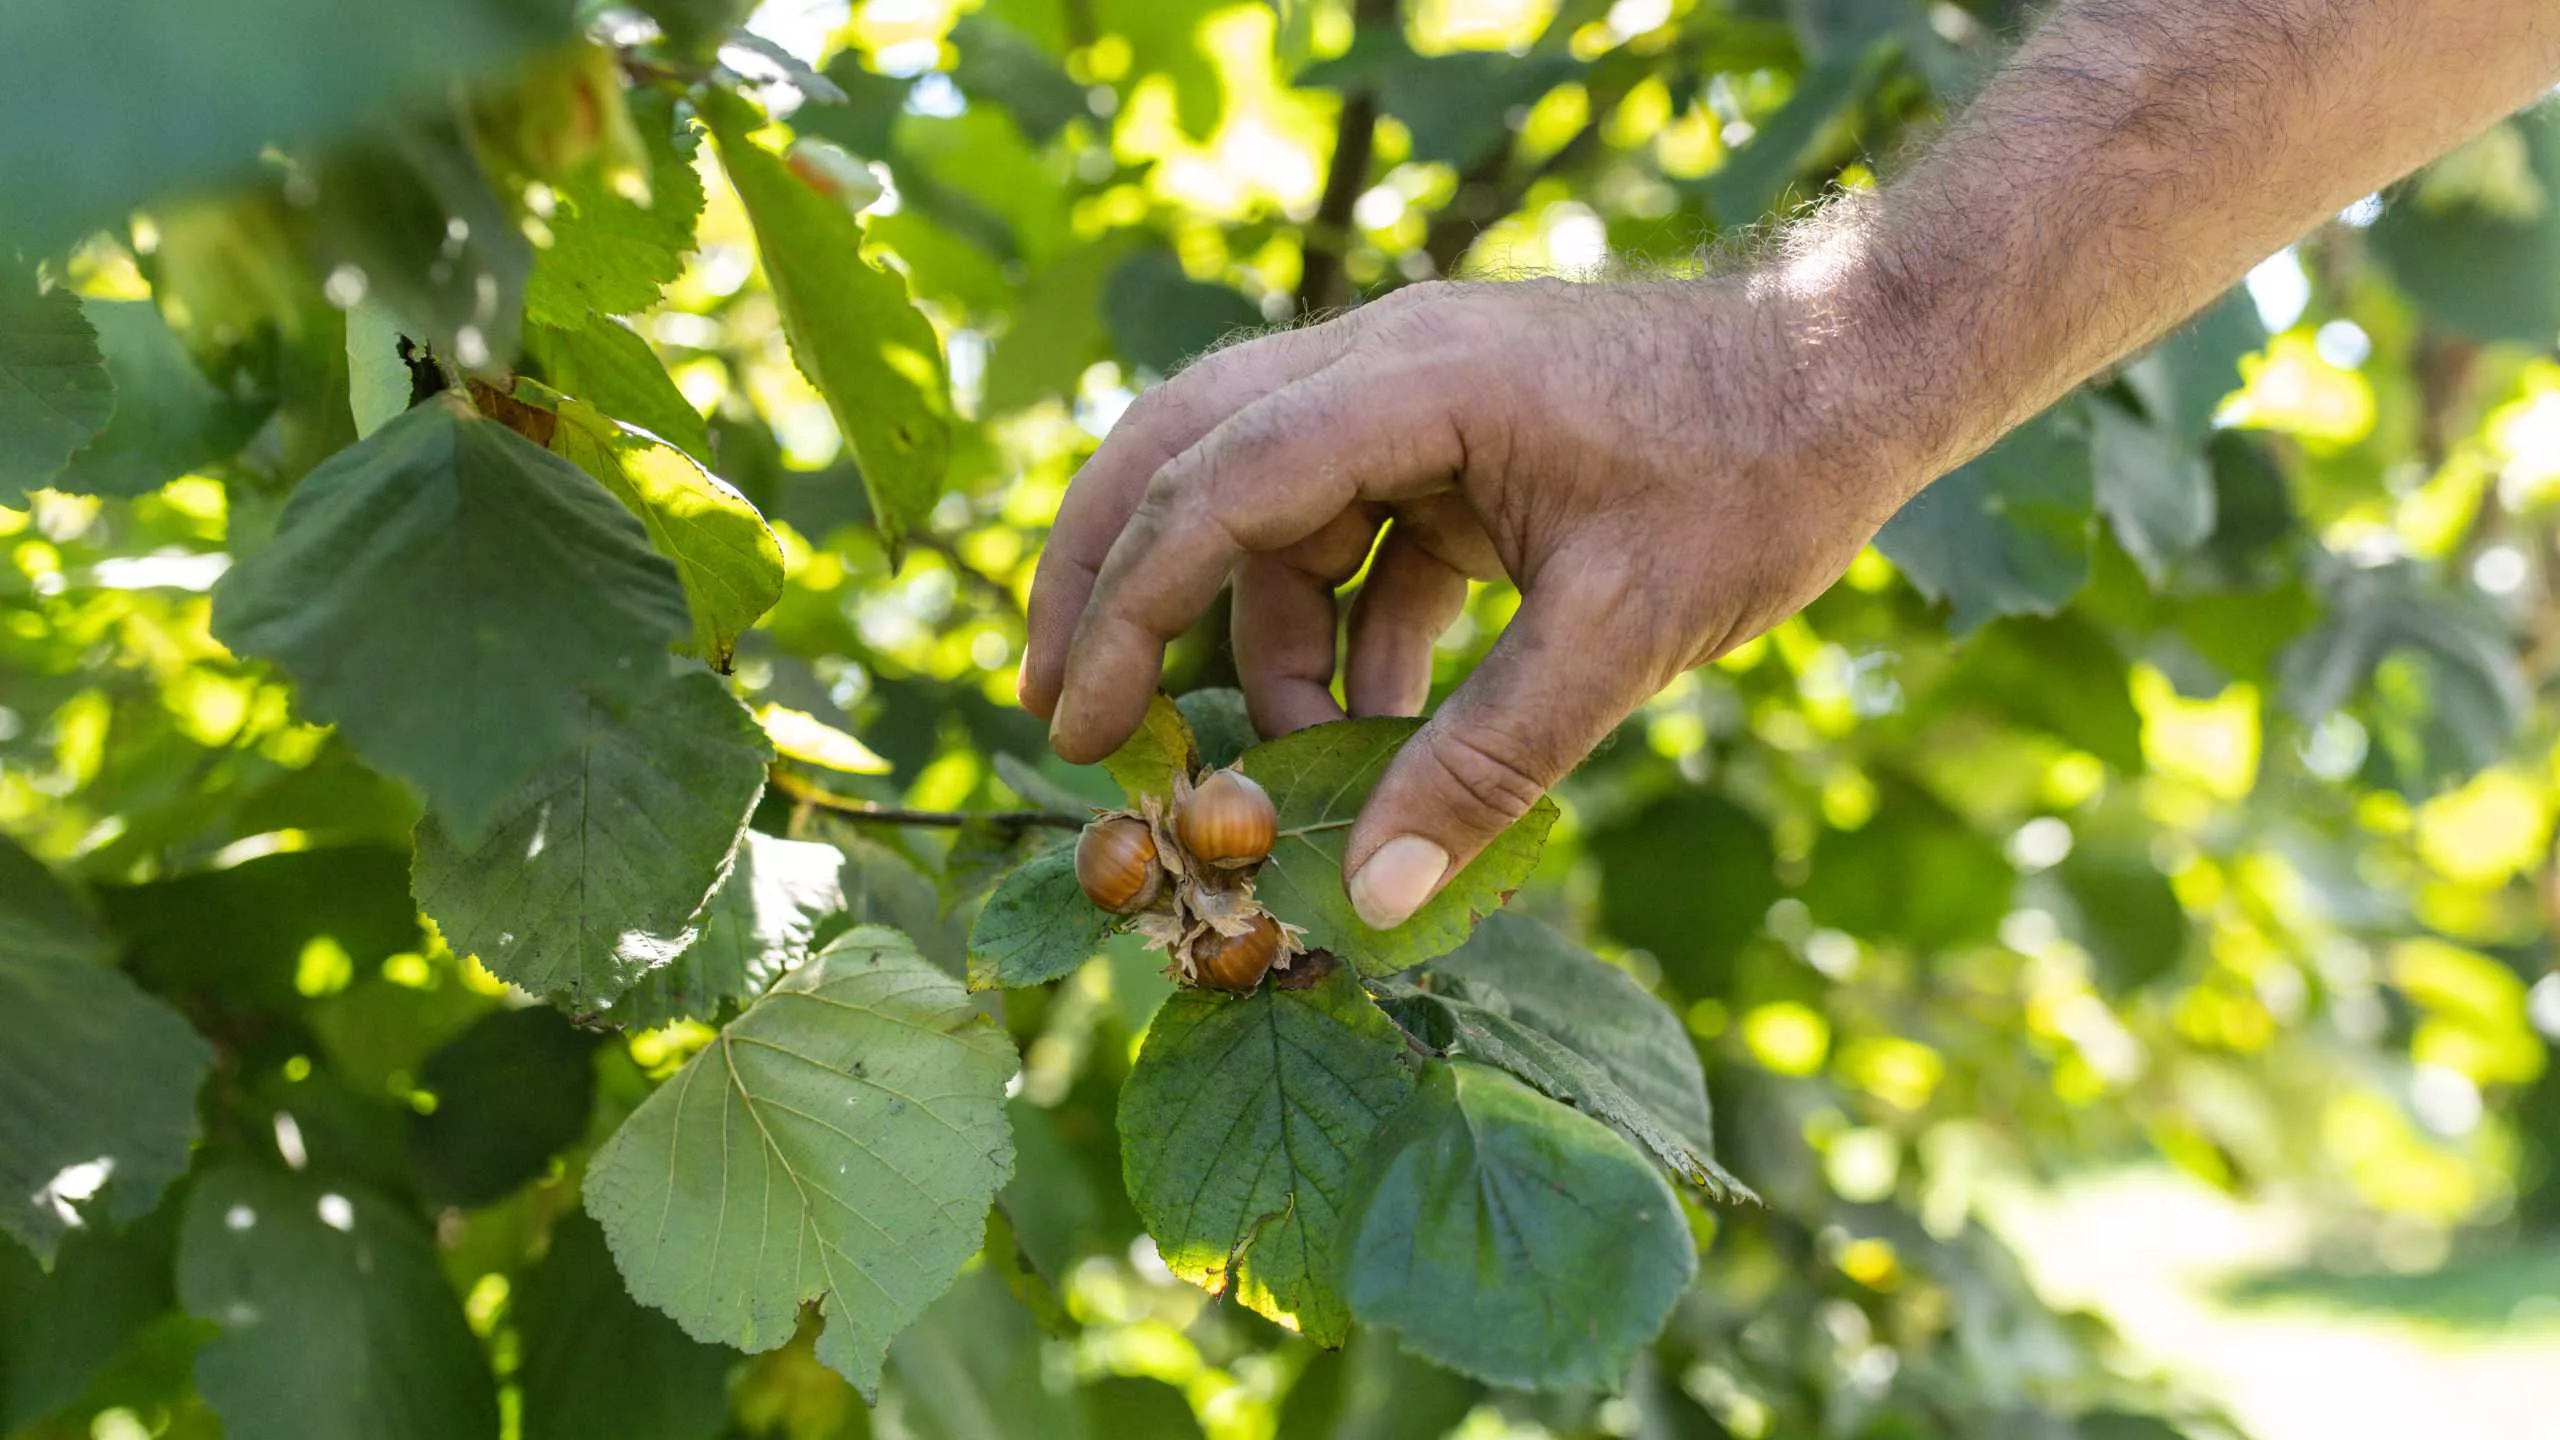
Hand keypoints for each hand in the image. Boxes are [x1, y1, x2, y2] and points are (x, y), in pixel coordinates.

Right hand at [1020, 276, 1923, 929]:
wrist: (1860, 376)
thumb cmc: (1756, 475)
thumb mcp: (1622, 633)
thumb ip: (1490, 763)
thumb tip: (1372, 900)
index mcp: (1412, 382)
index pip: (1216, 484)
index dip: (1127, 608)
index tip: (1080, 729)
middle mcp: (1385, 369)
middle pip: (1186, 454)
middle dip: (1113, 585)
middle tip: (1067, 714)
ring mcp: (1415, 401)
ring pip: (1268, 511)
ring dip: (1257, 638)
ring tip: (1281, 771)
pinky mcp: (1453, 444)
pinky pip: (1352, 537)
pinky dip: (1342, 632)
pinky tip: (1370, 729)